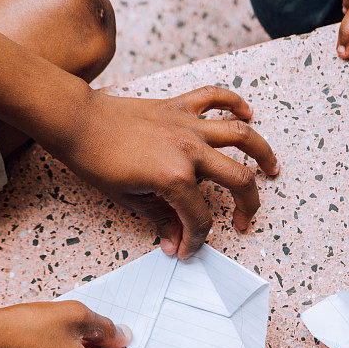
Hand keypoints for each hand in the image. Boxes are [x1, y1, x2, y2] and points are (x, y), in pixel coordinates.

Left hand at [60, 86, 278, 259]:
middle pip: (237, 180)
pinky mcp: (179, 107)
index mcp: (175, 177)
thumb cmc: (95, 160)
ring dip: (263, 153)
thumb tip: (174, 241)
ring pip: (240, 135)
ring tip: (272, 170)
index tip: (186, 250)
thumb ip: (160, 219)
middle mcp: (190, 149)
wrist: (75, 122)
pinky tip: (248, 113)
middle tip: (243, 222)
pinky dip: (235, 102)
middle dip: (246, 207)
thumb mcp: (129, 199)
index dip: (196, 239)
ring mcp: (187, 125)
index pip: (199, 217)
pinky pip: (215, 97)